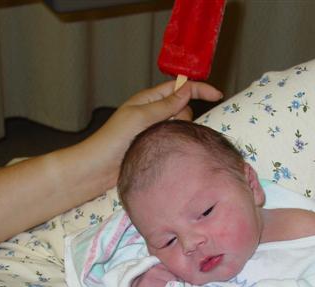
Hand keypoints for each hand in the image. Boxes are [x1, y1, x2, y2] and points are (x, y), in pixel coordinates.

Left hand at [86, 81, 222, 180]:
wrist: (97, 170)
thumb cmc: (112, 141)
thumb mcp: (139, 117)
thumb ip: (164, 105)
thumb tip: (187, 90)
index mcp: (148, 100)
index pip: (179, 88)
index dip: (198, 89)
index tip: (217, 95)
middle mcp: (153, 113)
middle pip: (183, 108)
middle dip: (183, 116)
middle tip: (166, 129)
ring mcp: (155, 131)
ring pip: (181, 126)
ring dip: (179, 132)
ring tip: (162, 144)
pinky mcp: (156, 148)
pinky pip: (175, 141)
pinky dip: (177, 144)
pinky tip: (170, 153)